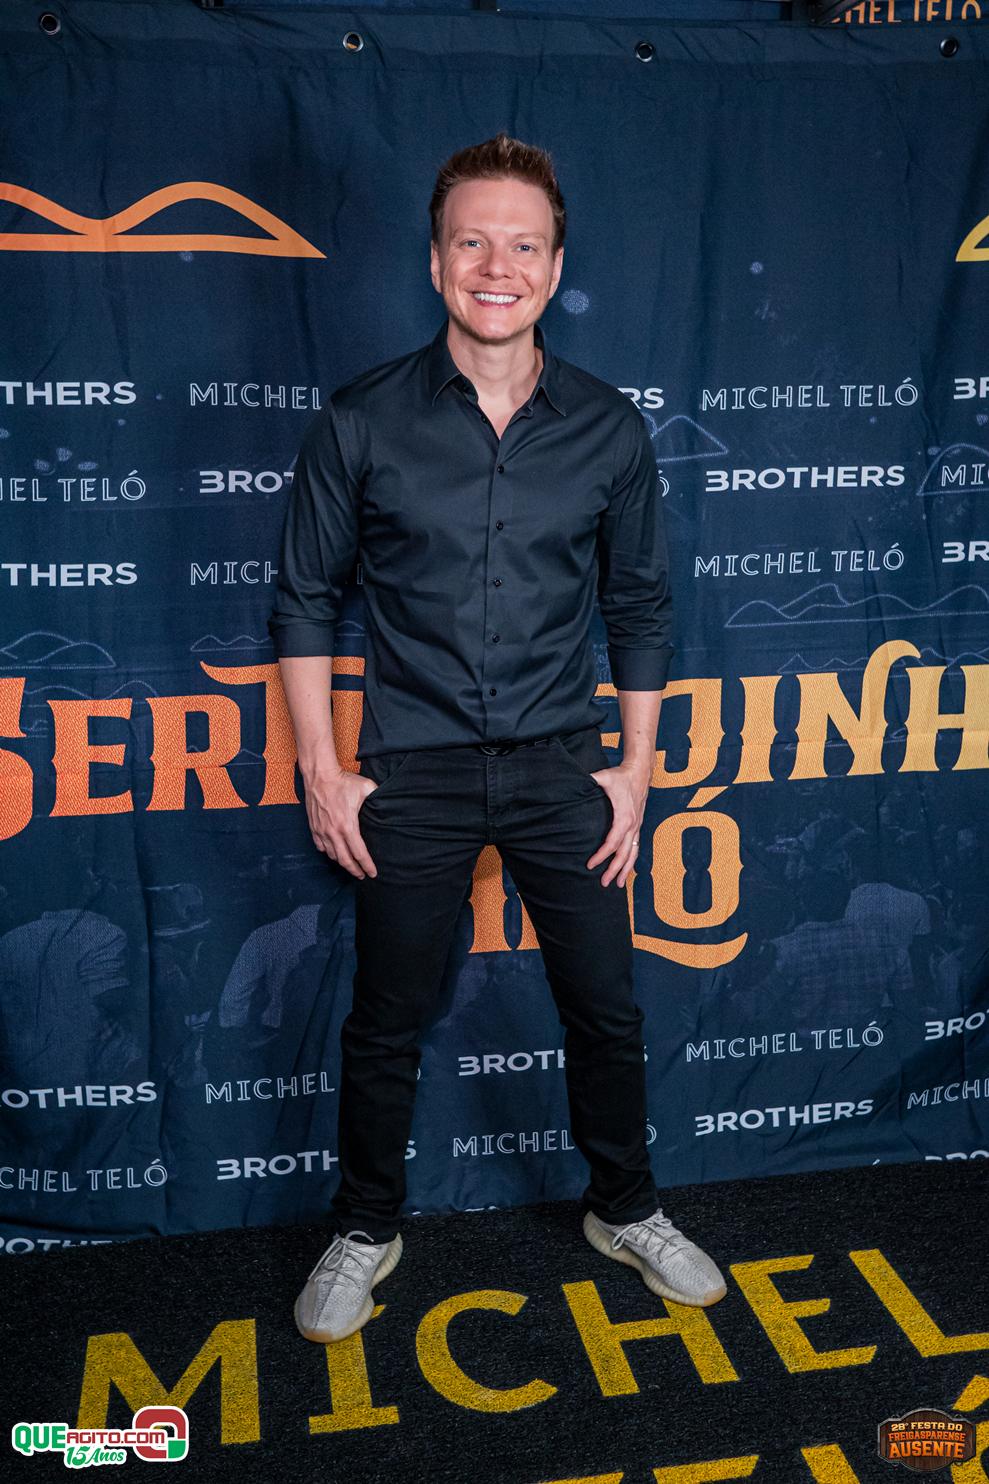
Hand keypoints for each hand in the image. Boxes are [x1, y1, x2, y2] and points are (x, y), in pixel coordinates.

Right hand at [301, 760, 379, 879]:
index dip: (367, 865)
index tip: (373, 873)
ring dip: (343, 863)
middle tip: (362, 876)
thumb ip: (378, 797)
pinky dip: (329, 853)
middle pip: (345, 860)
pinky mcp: (314, 828)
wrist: (320, 776)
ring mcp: (322, 831)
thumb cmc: (343, 782)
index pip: (359, 853)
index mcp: (348, 826)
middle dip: (355, 870)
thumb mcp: (366, 788)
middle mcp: (334, 833)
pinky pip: (321, 847)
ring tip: (351, 866)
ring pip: (333, 855)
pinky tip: (335, 854)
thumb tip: (388, 804)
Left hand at [585, 759, 650, 887]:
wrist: (640, 772)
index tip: (590, 864)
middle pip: (624, 854)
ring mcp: (637, 827)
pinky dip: (631, 860)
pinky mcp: (638, 826)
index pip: (612, 843)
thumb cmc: (621, 775)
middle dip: (614, 870)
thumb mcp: (604, 777)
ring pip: (633, 854)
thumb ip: (590, 780)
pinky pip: (636, 847)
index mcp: (624, 818)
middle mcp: (633, 825)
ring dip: (626, 870)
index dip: (601, 855)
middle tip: (604, 883)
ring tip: (619, 884)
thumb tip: (574, 782)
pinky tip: (627, 870)